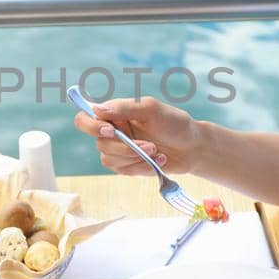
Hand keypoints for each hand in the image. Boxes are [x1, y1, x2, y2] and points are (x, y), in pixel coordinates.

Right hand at [71, 96, 205, 175]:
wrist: (193, 147)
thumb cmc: (174, 123)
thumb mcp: (152, 109)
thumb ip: (125, 108)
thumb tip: (97, 110)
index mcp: (114, 113)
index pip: (85, 118)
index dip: (90, 126)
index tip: (111, 131)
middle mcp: (112, 131)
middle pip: (99, 143)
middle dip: (125, 147)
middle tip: (150, 145)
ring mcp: (119, 150)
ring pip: (109, 159)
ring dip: (135, 157)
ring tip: (157, 151)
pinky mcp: (127, 166)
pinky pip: (123, 170)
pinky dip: (141, 166)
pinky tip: (159, 159)